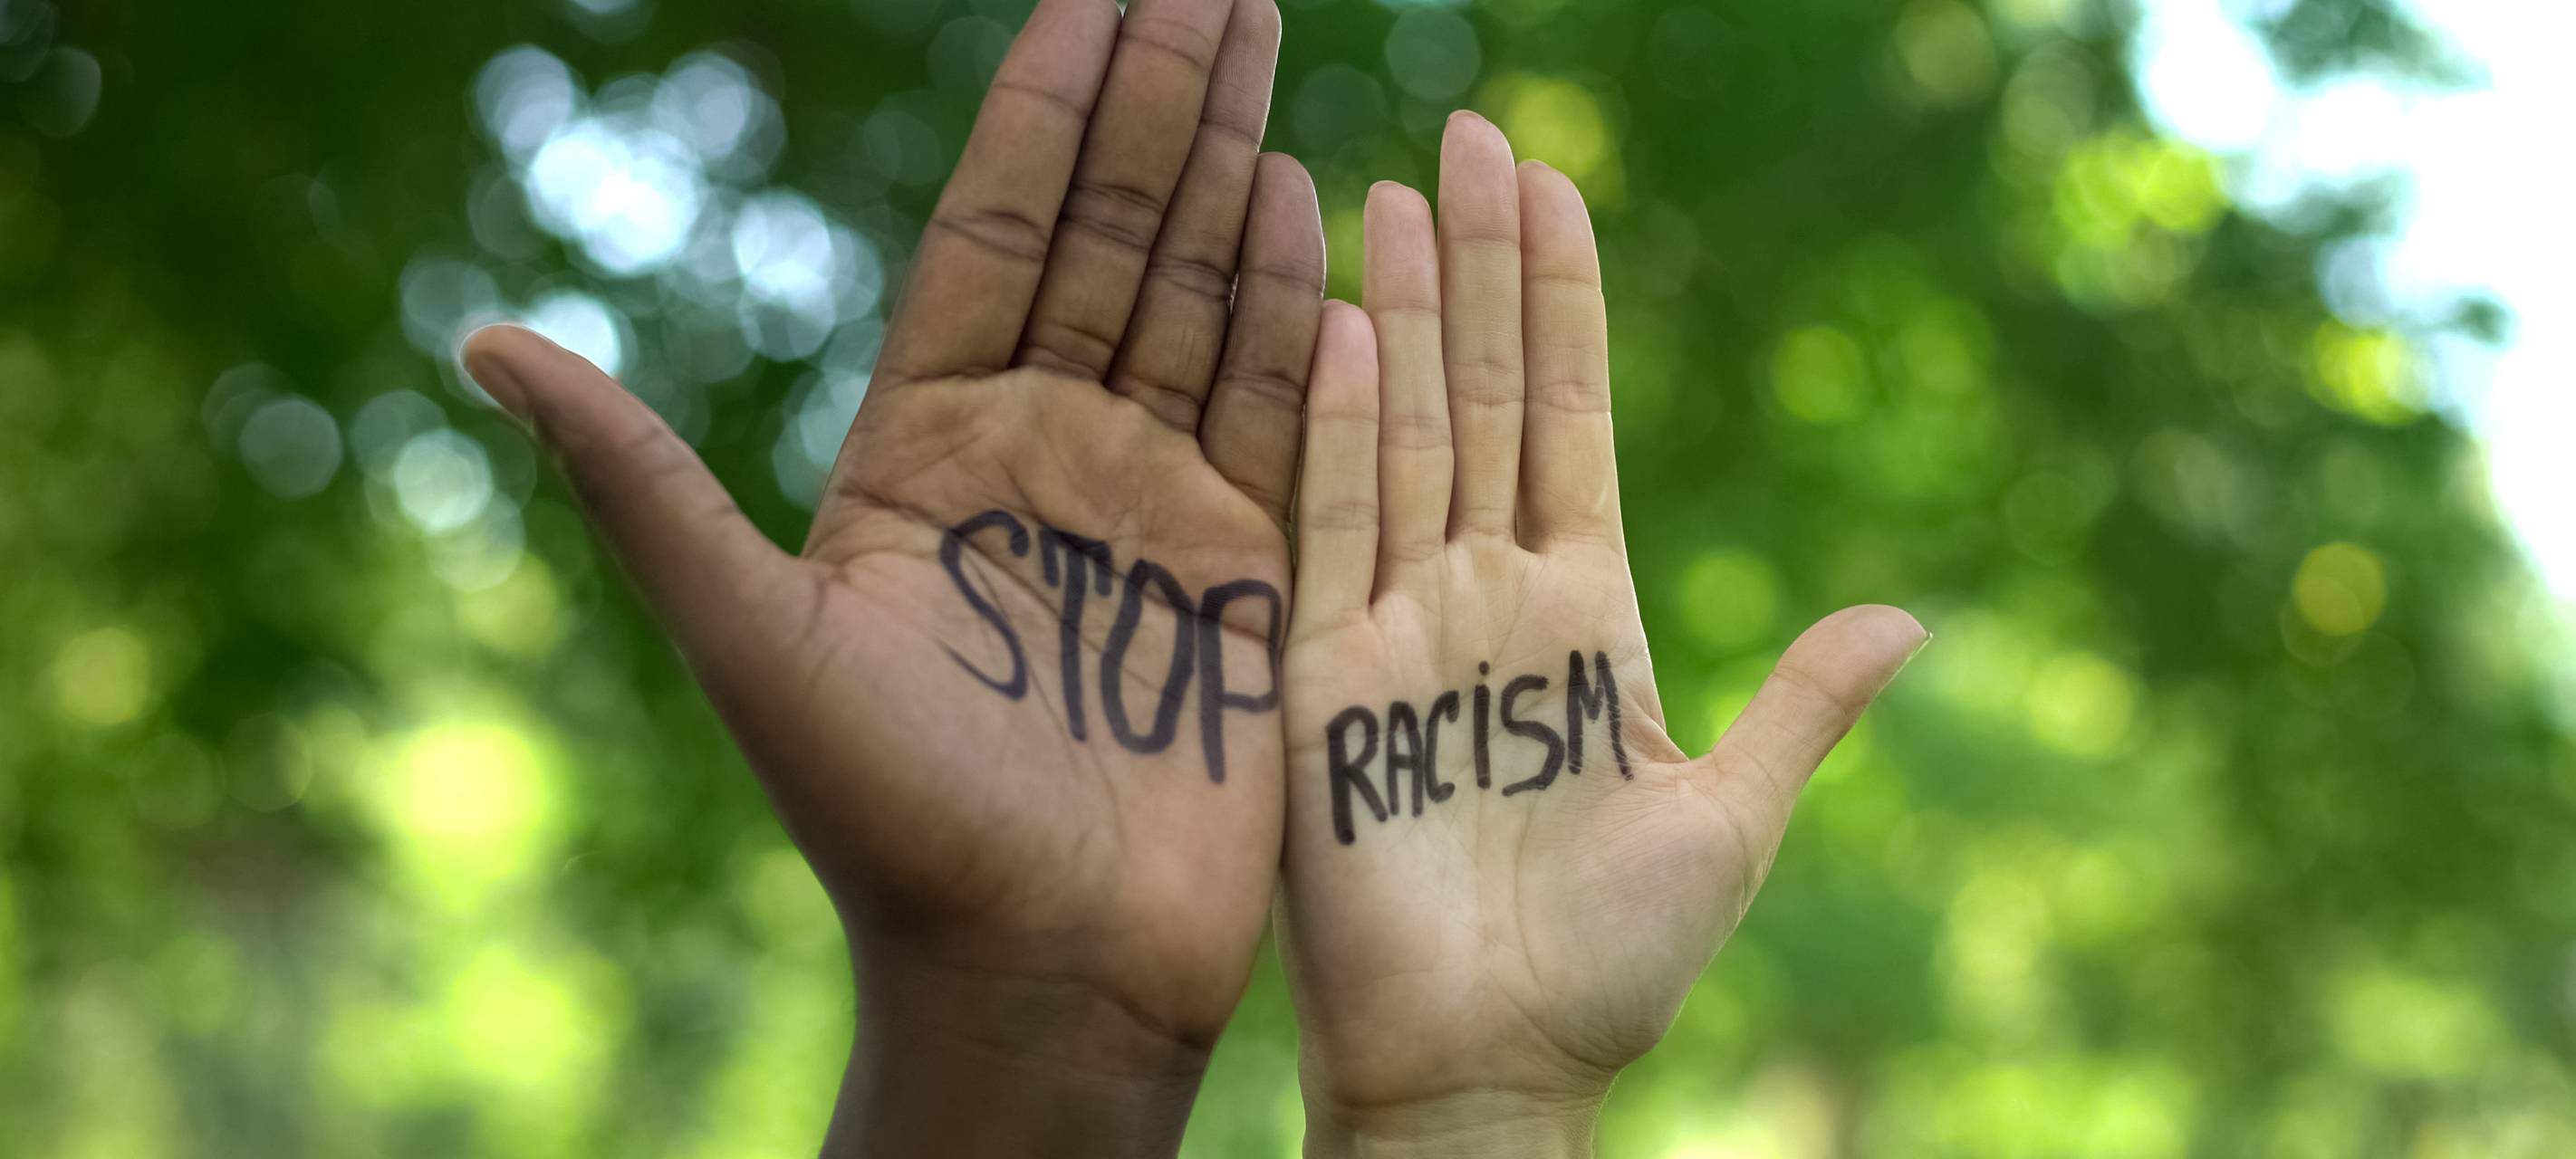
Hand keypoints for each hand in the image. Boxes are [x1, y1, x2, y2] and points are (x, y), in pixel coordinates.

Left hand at [460, 0, 1320, 1151]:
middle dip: (1160, 101)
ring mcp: (1150, 501)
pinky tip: (1310, 201)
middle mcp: (1040, 450)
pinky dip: (1295, 307)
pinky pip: (1279, 409)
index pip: (996, 233)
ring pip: (1195, 298)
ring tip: (1262, 38)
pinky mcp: (1246, 566)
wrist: (1034, 972)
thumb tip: (482, 337)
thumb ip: (643, 481)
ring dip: (1231, 169)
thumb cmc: (885, 823)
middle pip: (1108, 237)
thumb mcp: (749, 637)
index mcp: (924, 445)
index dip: (1046, 108)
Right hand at [1276, 113, 1927, 1154]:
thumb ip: (1802, 705)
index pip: (1567, 421)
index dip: (1557, 304)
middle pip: (1479, 399)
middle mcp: (1482, 598)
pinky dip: (1336, 436)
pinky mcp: (1324, 686)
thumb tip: (1912, 618)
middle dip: (1475, 268)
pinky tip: (1345, 333)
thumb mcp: (1732, 819)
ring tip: (1392, 191)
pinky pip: (1329, 536)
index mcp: (1579, 614)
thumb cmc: (1611, 961)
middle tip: (1470, 139)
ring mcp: (1397, 631)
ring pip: (1401, 437)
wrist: (1495, 1064)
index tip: (1552, 186)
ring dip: (1400, 314)